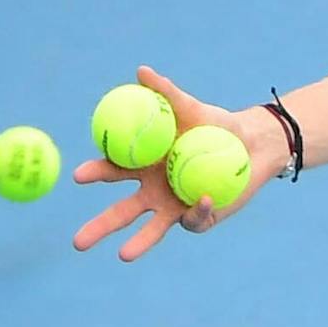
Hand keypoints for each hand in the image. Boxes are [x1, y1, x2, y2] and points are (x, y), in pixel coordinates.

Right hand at [68, 66, 282, 261]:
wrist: (250, 142)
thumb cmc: (212, 122)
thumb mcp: (188, 106)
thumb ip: (165, 92)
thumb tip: (141, 71)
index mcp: (141, 166)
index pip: (110, 172)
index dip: (94, 174)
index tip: (79, 176)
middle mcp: (153, 192)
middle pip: (120, 213)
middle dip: (98, 227)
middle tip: (77, 242)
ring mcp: (175, 207)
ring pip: (151, 229)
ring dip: (137, 243)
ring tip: (122, 256)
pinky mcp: (202, 217)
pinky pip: (194, 219)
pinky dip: (196, 209)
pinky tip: (200, 197)